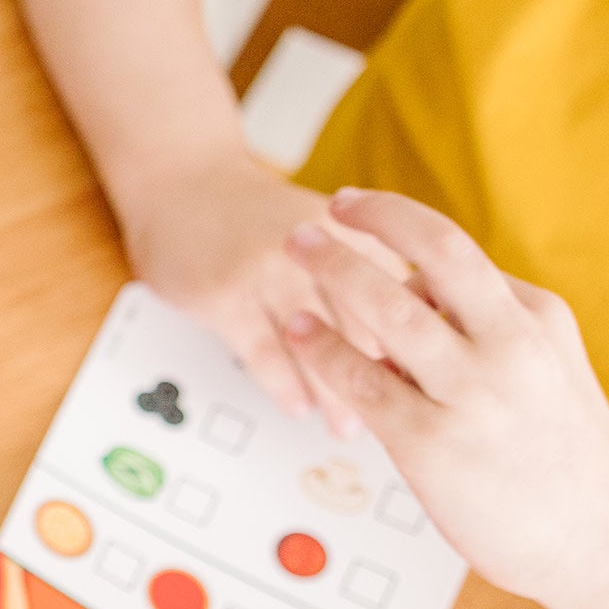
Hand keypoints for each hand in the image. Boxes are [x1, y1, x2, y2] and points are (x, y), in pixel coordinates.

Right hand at [114, 153, 404, 430]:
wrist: (182, 183)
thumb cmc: (257, 215)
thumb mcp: (326, 224)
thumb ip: (369, 266)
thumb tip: (416, 332)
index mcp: (350, 230)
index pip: (398, 299)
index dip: (415, 348)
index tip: (426, 387)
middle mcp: (313, 247)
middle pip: (362, 325)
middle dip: (382, 379)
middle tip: (397, 419)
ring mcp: (266, 270)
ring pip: (315, 344)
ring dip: (334, 393)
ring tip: (346, 426)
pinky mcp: (224, 295)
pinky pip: (263, 353)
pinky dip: (284, 385)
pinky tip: (297, 405)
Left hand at [281, 189, 608, 608]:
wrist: (602, 544)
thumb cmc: (564, 459)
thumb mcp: (545, 368)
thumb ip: (482, 329)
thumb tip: (413, 295)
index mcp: (536, 318)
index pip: (453, 251)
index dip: (394, 220)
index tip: (355, 206)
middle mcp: (509, 345)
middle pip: (434, 253)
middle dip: (368, 222)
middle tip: (314, 216)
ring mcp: (471, 394)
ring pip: (390, 310)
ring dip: (335, 272)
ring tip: (295, 250)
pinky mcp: (431, 443)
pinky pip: (363, 381)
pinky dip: (324, 348)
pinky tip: (300, 330)